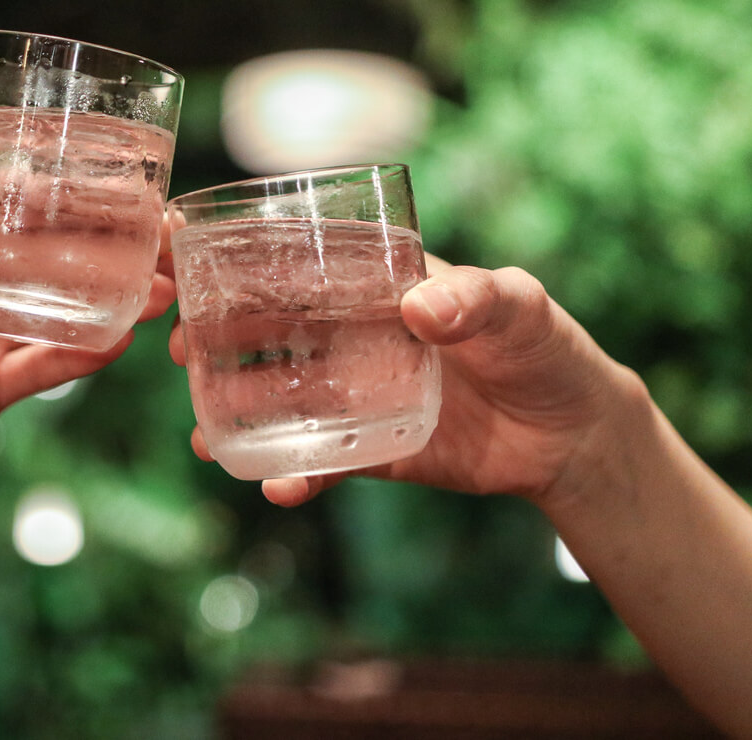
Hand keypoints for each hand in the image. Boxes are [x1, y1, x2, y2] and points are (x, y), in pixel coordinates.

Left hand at [0, 182, 177, 499]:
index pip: (9, 207)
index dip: (61, 188)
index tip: (112, 169)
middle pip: (54, 259)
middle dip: (110, 243)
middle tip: (162, 227)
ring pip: (64, 313)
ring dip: (115, 298)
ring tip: (164, 282)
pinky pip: (43, 369)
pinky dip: (82, 355)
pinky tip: (121, 337)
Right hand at [168, 257, 647, 507]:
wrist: (573, 435)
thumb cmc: (546, 347)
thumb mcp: (522, 307)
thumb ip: (479, 299)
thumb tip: (422, 307)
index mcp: (380, 284)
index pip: (302, 263)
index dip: (244, 265)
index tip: (192, 267)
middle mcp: (357, 335)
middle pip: (272, 332)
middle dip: (218, 340)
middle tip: (178, 351)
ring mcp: (361, 393)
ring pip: (283, 401)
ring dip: (239, 415)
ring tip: (203, 438)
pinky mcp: (375, 448)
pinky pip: (325, 462)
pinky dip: (297, 475)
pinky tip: (276, 488)